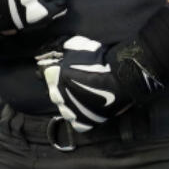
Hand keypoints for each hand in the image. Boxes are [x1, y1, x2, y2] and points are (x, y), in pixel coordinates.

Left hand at [37, 35, 157, 131]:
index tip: (63, 71)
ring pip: (64, 110)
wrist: (121, 78)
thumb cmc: (101, 60)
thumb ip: (69, 50)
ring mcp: (70, 110)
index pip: (47, 75)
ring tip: (81, 99)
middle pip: (54, 93)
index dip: (56, 72)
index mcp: (54, 75)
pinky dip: (80, 118)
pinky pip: (76, 123)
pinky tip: (86, 111)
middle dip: (61, 88)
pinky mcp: (83, 122)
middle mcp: (58, 94)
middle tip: (74, 84)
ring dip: (69, 105)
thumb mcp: (81, 45)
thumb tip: (66, 51)